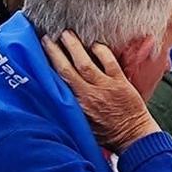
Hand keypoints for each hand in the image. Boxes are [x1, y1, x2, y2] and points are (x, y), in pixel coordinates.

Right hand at [42, 31, 158, 151]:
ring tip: (66, 34)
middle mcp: (87, 95)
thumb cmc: (106, 132)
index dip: (46, 67)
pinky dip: (101, 51)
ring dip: (74, 46)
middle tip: (47, 38)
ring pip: (85, 63)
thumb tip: (55, 91)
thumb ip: (69, 107)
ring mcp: (105, 88)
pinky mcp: (121, 83)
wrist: (133, 138)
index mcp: (76, 106)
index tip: (38, 54)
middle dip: (54, 52)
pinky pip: (109, 62)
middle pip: (65, 69)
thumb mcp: (80, 123)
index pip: (56, 82)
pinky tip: (95, 43)